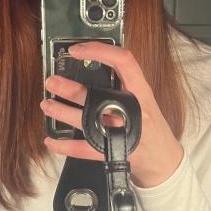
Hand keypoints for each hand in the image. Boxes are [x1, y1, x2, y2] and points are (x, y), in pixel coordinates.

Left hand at [40, 42, 183, 187]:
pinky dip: (64, 146)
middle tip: (51, 81)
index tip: (77, 50)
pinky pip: (84, 149)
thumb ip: (124, 85)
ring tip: (46, 105)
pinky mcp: (114, 151)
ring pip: (86, 121)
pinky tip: (51, 141)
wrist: (164, 159)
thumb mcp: (144, 99)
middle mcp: (132, 110)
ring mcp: (123, 132)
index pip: (124, 62)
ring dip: (61, 112)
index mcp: (141, 92)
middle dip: (69, 89)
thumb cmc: (151, 125)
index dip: (99, 51)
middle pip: (97, 95)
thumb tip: (91, 68)